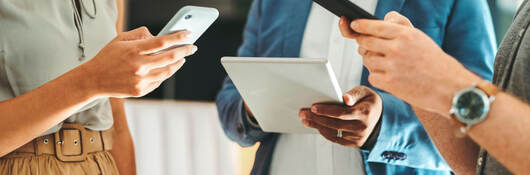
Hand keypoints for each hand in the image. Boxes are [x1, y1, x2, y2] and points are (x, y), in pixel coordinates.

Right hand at [80, 27, 197, 97]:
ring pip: (167, 71)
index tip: (188, 34)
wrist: (94, 79)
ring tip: (182, 58)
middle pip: (169, 57)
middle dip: (184, 51)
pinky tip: (168, 68)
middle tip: (192, 47)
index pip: (162, 42)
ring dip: (178, 64)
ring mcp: (141, 80)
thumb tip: (157, 35)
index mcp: (134, 50)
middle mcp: (139, 66)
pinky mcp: (141, 91)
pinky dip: (165, 74)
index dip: (178, 37)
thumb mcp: (120, 39)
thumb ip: (139, 34)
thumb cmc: (107, 57)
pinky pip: (159, 81)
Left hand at [298, 86, 381, 147]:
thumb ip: (354, 94)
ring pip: (333, 132)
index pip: (342, 113)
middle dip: (316, 118)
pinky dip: (324, 132)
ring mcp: (358, 137)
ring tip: (305, 119)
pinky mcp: (354, 143)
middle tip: (302, 113)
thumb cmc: (368, 101)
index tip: (313, 107)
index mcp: (365, 113)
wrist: (379, 117)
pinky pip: (335, 139)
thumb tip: (345, 98)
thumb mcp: (365, 92)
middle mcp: (362, 127)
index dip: (326, 111)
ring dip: (317, 126)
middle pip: (334, 124)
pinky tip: (315, 125)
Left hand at [340, 12, 481, 114]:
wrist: (449, 88)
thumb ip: (398, 27)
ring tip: (388, 64)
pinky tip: (391, 76)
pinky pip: (371, 75)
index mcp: (405, 34)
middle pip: (365, 42)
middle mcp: (396, 48)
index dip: (360, 26)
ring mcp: (391, 66)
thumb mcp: (419, 37)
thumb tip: (380, 22)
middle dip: (363, 43)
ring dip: (371, 61)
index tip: (353, 25)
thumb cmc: (434, 62)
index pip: (374, 26)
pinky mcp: (388, 83)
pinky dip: (377, 76)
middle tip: (366, 45)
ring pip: (366, 59)